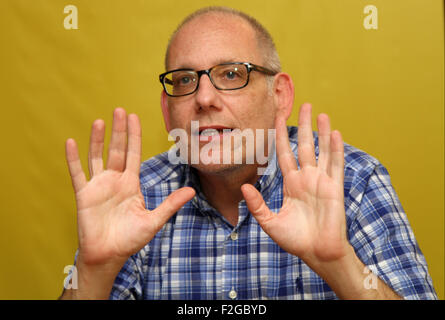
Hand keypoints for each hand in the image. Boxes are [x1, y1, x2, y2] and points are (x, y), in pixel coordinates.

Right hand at [65, 108, 194, 268]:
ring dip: (97, 139)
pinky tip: (71, 142)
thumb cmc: (130, 239)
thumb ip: (170, 204)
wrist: (109, 255)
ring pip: (97, 157)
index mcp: (130, 183)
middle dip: (119, 130)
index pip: (133, 154)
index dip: (134, 136)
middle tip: (120, 110)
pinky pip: (77, 173)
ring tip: (100, 121)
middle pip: (116, 150)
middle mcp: (114, 180)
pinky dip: (73, 158)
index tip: (134, 117)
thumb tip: (193, 191)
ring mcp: (98, 186)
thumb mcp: (154, 220)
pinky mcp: (84, 195)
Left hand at [241, 103, 348, 265]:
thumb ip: (257, 204)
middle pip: (305, 145)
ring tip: (321, 113)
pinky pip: (335, 165)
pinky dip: (335, 149)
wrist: (317, 253)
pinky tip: (334, 133)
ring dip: (321, 132)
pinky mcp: (334, 188)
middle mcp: (306, 178)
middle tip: (305, 105)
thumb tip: (243, 186)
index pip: (285, 153)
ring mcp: (321, 181)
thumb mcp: (269, 222)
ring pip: (322, 151)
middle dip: (304, 125)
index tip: (278, 117)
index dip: (281, 135)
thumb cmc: (295, 240)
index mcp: (291, 184)